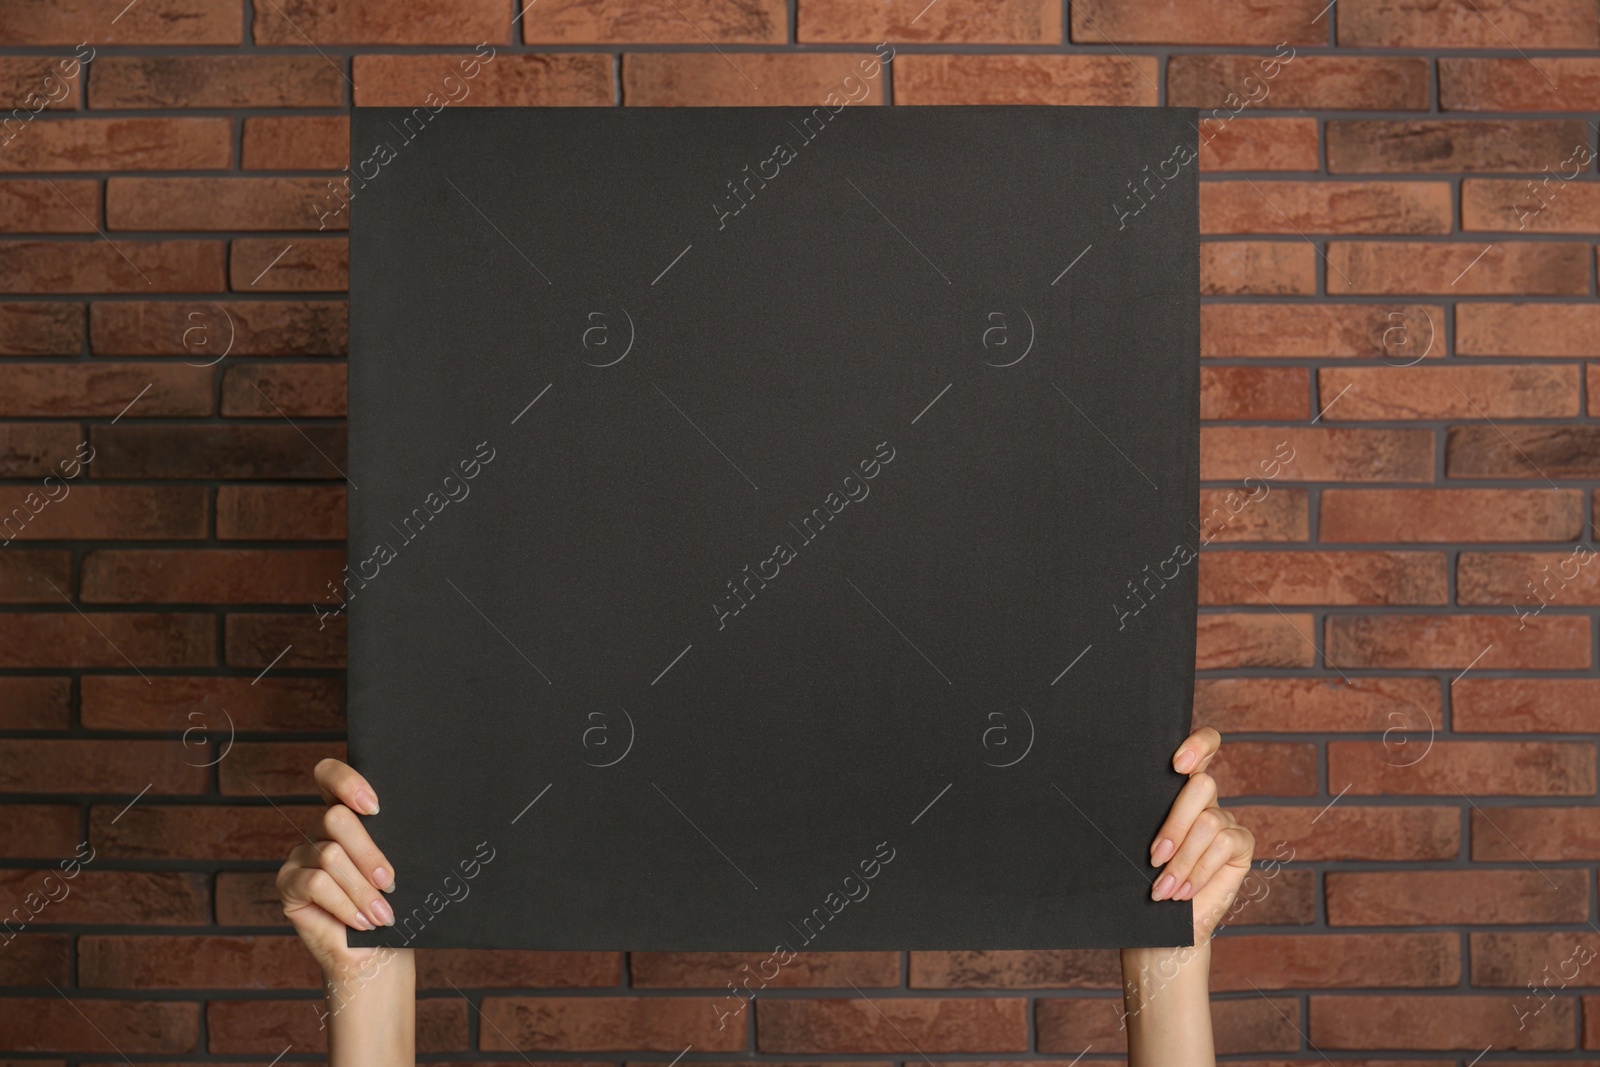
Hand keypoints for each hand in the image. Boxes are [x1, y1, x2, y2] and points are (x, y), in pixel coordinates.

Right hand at [276, 758, 404, 976]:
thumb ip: (391, 840)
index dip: (347, 782)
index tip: (374, 806)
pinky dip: (345, 904)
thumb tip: (413, 822)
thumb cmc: (394, 904)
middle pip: (336, 818)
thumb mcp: (397, 866)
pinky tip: (362, 922)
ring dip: (362, 890)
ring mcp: (301, 856)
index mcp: (348, 815)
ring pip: (331, 856)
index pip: (330, 775)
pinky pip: (315, 884)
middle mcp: (320, 831)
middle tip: (389, 881)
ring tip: (382, 914)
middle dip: (368, 853)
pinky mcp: (288, 885)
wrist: (378, 952)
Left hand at [1148, 727, 1252, 944]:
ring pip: (1208, 821)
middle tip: (1154, 857)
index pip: (1204, 745)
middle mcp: (1206, 799)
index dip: (1198, 745)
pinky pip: (1223, 844)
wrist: (1160, 926)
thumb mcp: (1138, 841)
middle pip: (1201, 786)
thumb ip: (1144, 814)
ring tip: (1164, 888)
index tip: (1177, 764)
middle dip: (1174, 824)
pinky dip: (1199, 871)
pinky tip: (1184, 892)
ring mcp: (1226, 820)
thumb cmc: (1139, 880)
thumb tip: (1122, 792)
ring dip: (1183, 860)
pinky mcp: (1241, 844)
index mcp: (1178, 788)